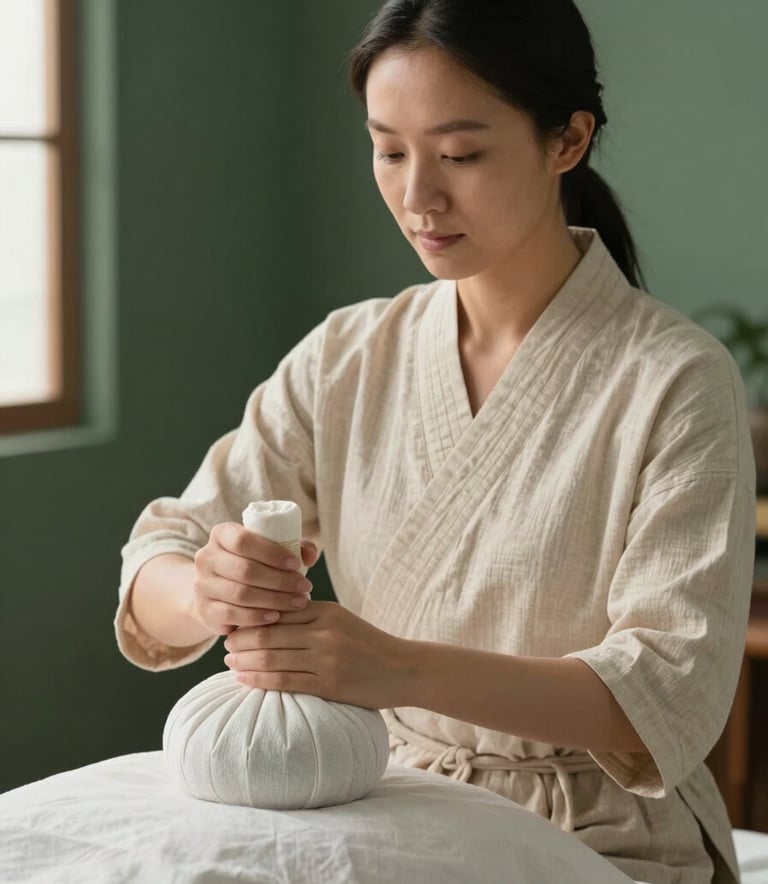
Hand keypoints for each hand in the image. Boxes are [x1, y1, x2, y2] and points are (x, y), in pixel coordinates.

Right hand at [192, 522, 319, 635]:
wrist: (217, 590)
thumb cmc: (252, 564)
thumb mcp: (268, 549)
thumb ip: (293, 546)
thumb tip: (309, 555)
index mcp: (221, 534)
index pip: (243, 540)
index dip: (272, 552)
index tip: (297, 564)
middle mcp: (206, 558)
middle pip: (245, 570)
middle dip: (280, 580)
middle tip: (305, 587)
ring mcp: (202, 585)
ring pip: (240, 594)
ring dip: (274, 600)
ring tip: (298, 602)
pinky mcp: (204, 610)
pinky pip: (232, 615)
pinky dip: (257, 617)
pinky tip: (276, 617)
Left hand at [222, 601, 413, 709]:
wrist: (403, 669)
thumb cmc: (368, 645)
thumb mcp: (341, 620)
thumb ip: (309, 618)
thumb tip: (268, 619)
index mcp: (326, 611)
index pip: (277, 611)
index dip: (250, 618)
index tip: (234, 623)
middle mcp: (324, 632)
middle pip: (269, 633)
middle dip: (241, 639)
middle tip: (225, 644)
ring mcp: (327, 658)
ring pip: (272, 657)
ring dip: (244, 660)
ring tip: (230, 662)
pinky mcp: (329, 684)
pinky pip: (284, 681)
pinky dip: (259, 679)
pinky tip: (244, 679)